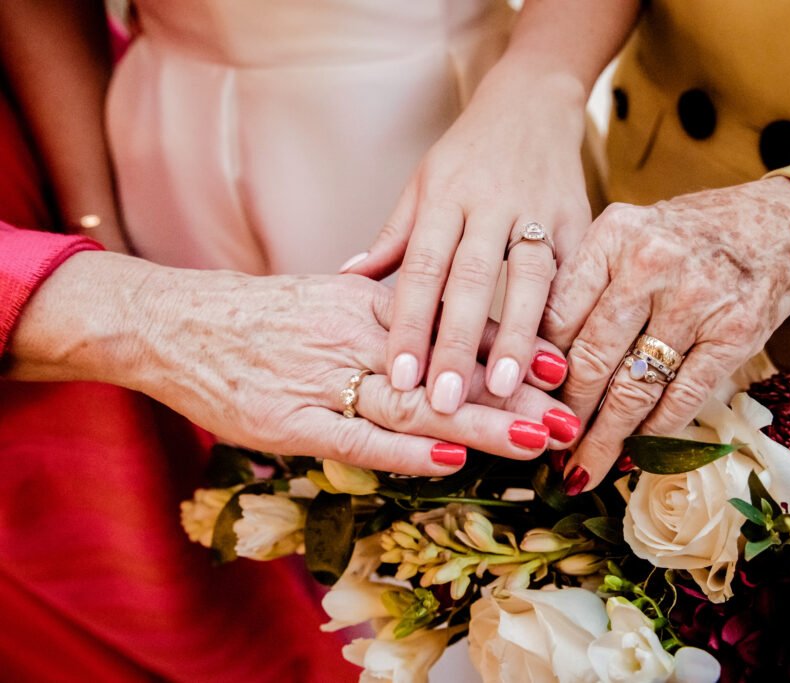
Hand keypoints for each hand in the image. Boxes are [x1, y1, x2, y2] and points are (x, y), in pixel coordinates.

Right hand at [9, 254, 579, 475]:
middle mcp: (356, 335)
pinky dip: (404, 449)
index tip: (560, 360)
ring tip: (533, 437)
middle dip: (512, 390)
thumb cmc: (258, 317)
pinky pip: (356, 436)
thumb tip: (443, 321)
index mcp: (368, 303)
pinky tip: (450, 457)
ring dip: (476, 421)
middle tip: (568, 410)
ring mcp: (324, 378)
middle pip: (446, 364)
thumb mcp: (329, 297)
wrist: (176, 322)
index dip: (510, 345)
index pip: (451, 324)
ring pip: (414, 401)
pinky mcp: (291, 420)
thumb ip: (385, 309)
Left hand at [346, 60, 590, 411]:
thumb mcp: (424, 183)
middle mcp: (490, 203)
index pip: (421, 268)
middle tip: (442, 400)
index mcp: (445, 195)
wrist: (534, 101)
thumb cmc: (470, 152)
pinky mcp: (579, 221)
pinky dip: (562, 316)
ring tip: (502, 388)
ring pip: (527, 278)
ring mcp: (538, 210)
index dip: (409, 324)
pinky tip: (556, 362)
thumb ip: (393, 236)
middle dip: (455, 342)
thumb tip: (346, 279)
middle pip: (470, 280)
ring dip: (515, 336)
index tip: (399, 376)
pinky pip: (571, 275)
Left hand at [542, 177, 789, 491]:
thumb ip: (584, 285)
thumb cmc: (686, 238)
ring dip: (604, 438)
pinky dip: (654, 433)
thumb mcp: (628, 237)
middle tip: (544, 445)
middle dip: (564, 414)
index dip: (533, 370)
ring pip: (633, 388)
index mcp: (614, 235)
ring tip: (582, 469)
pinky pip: (681, 398)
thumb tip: (534, 361)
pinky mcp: (734, 334)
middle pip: (590, 359)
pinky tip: (634, 453)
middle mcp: (651, 264)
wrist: (777, 227)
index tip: (520, 405)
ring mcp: (696, 300)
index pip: (556, 317)